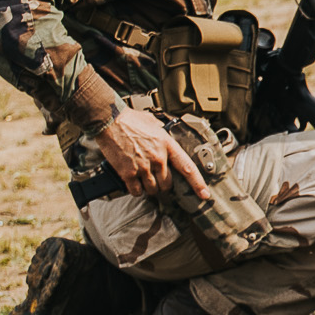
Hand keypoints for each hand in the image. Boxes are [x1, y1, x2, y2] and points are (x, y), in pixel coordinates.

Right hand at [93, 107, 210, 200]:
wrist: (109, 120)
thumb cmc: (130, 119)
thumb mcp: (154, 123)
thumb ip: (163, 132)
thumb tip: (166, 132)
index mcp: (167, 145)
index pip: (187, 168)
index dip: (198, 183)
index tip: (205, 194)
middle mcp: (158, 158)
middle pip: (168, 184)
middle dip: (164, 185)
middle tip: (157, 180)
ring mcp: (143, 166)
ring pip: (153, 189)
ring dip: (149, 188)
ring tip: (143, 179)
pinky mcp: (127, 173)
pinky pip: (136, 190)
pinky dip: (136, 190)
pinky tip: (134, 184)